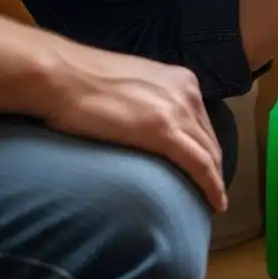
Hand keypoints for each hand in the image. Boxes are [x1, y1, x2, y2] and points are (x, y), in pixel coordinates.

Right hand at [40, 43, 226, 212]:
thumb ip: (147, 101)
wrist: (61, 75)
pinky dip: (211, 186)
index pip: (202, 121)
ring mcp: (177, 110)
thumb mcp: (131, 85)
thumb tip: (144, 123)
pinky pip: (199, 165)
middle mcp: (187, 92)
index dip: (207, 148)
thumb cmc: (81, 81)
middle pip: (209, 138)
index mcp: (180, 80)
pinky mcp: (164, 131)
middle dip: (215, 167)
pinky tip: (215, 203)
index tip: (209, 168)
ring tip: (214, 202)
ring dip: (215, 181)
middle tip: (213, 191)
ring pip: (209, 154)